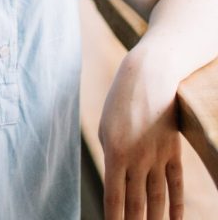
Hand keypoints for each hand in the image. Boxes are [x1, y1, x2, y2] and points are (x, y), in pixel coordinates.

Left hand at [98, 52, 183, 219]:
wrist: (149, 76)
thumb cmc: (120, 101)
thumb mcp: (106, 128)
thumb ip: (111, 157)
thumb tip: (116, 184)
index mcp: (114, 153)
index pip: (114, 198)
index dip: (114, 219)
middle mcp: (137, 159)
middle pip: (136, 204)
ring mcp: (157, 157)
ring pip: (157, 199)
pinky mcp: (173, 152)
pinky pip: (175, 185)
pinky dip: (176, 206)